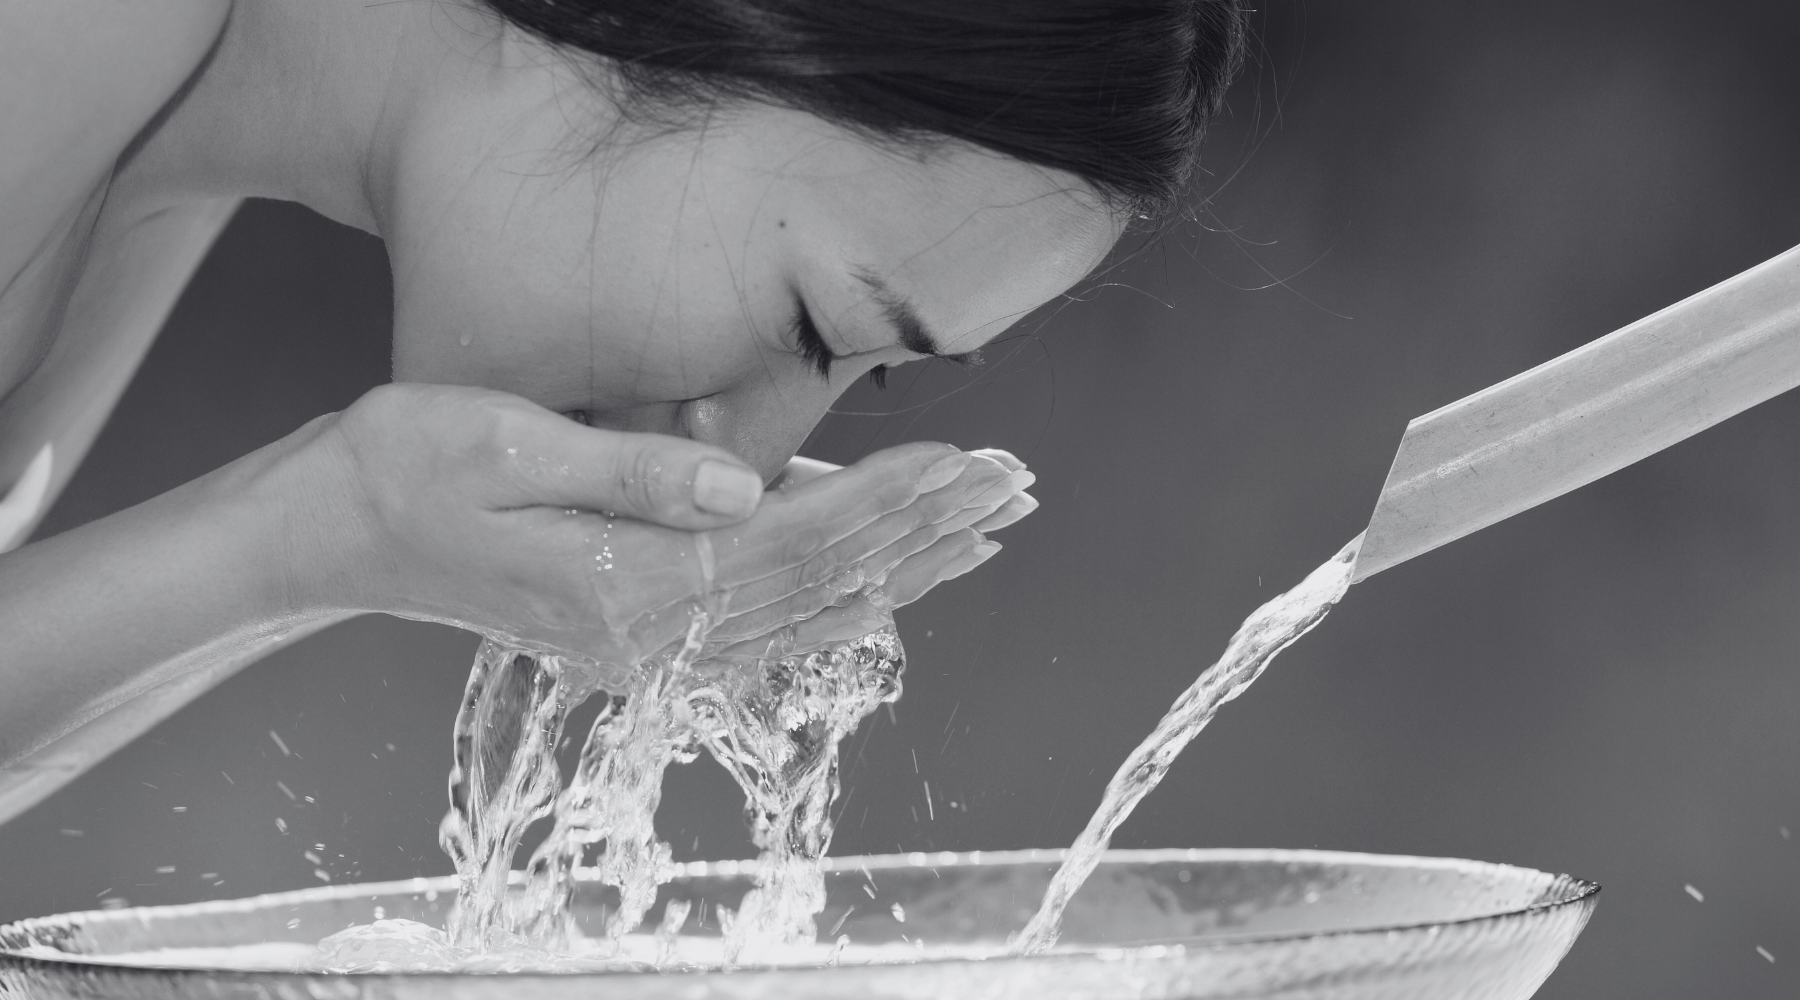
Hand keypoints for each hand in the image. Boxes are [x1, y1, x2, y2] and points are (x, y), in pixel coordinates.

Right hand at [278, 384, 1011, 677]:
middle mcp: (649, 628)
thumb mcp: (511, 445)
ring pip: (805, 614)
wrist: (332, 532)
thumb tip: (744, 487)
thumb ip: (635, 471)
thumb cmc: (410, 467)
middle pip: (821, 583)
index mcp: (627, 577)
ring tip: (981, 531)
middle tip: (1015, 491)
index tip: (970, 459)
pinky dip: (836, 601)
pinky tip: (886, 579)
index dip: (890, 498)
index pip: (796, 537)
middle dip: (927, 532)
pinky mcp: (635, 634)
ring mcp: (644, 642)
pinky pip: (761, 627)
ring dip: (902, 570)